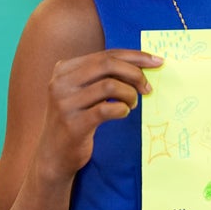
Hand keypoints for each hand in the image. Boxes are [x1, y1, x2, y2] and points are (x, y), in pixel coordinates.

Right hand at [37, 48, 160, 181]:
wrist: (54, 155)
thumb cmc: (76, 119)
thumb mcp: (83, 92)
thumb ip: (104, 76)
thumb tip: (142, 65)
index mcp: (65, 69)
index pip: (106, 54)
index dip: (135, 56)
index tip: (157, 62)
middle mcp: (61, 83)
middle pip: (108, 64)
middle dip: (135, 73)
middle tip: (147, 88)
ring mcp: (65, 103)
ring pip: (109, 85)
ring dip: (130, 94)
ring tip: (132, 104)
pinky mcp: (74, 124)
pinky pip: (107, 110)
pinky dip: (122, 109)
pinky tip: (123, 113)